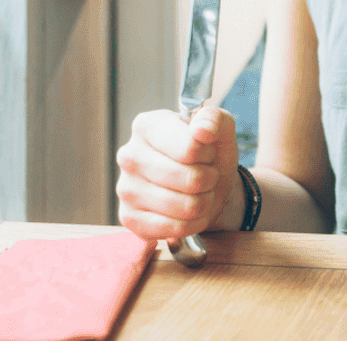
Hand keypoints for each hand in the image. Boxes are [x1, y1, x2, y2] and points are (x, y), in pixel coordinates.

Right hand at [116, 106, 240, 241]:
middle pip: (190, 179)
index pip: (191, 148)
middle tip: (205, 174)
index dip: (208, 154)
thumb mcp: (220, 128)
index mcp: (146, 126)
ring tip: (198, 191)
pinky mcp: (129, 219)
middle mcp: (128, 155)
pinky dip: (192, 223)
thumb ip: (214, 119)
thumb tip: (201, 130)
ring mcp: (125, 189)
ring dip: (204, 202)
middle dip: (209, 179)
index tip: (205, 152)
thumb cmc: (208, 153)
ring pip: (186, 206)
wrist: (205, 186)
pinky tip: (188, 212)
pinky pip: (174, 228)